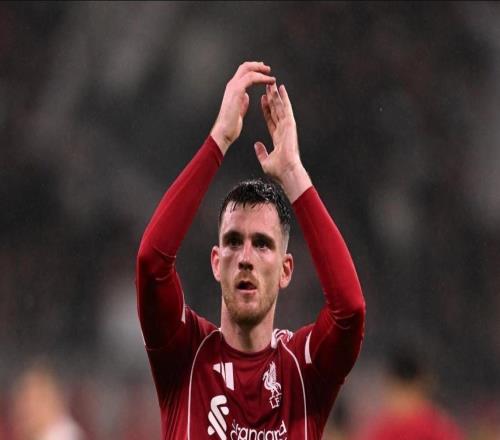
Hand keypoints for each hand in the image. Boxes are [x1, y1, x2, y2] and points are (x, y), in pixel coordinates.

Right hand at [210, 62, 275, 154]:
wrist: (224, 132)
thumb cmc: (230, 126)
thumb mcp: (239, 111)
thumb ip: (242, 102)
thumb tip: (246, 97)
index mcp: (232, 90)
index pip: (243, 73)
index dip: (254, 70)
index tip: (263, 71)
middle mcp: (232, 86)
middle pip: (245, 67)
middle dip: (258, 66)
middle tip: (267, 69)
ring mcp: (233, 87)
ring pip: (248, 70)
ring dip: (261, 70)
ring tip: (270, 75)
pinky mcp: (237, 91)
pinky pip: (251, 78)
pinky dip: (261, 78)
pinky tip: (268, 81)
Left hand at [255, 83, 311, 202]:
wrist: (287, 171)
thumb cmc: (279, 170)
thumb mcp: (266, 160)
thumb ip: (261, 152)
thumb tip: (257, 145)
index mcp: (278, 137)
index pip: (270, 120)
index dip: (266, 109)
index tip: (262, 100)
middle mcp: (283, 130)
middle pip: (275, 111)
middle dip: (271, 98)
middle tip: (267, 87)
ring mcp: (287, 126)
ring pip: (280, 107)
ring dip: (276, 95)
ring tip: (272, 84)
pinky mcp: (290, 125)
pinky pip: (286, 108)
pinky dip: (284, 98)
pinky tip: (281, 88)